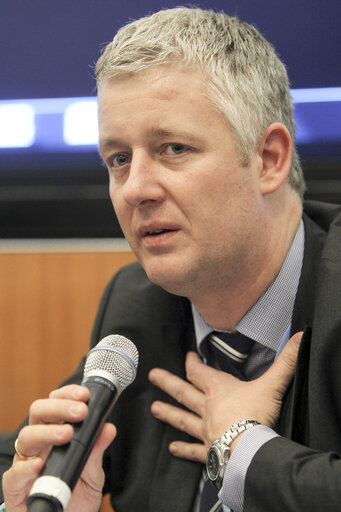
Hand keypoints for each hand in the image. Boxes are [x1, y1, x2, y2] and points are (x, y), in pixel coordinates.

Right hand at [2, 384, 115, 511]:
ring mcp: (25, 464)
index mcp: (55, 434)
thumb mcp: (93, 473)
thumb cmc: (75, 498)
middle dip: (59, 407)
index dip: (67, 394)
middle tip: (80, 411)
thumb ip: (97, 450)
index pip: (55, 403)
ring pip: (25, 437)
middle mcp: (39, 444)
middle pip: (38, 412)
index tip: (85, 394)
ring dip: (47, 432)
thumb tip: (108, 428)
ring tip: (67, 434)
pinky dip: (26, 467)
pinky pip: (14, 474)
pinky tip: (39, 464)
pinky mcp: (15, 488)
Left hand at [148, 332, 301, 462]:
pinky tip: (172, 448)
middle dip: (168, 382)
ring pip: (182, 419)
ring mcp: (205, 430)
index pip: (200, 371)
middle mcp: (207, 408)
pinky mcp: (209, 450)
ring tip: (154, 409)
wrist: (250, 448)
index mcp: (219, 390)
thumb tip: (300, 339)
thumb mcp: (272, 384)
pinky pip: (193, 450)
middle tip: (152, 376)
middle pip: (183, 392)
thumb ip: (285, 361)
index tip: (187, 355)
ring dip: (169, 413)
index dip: (192, 362)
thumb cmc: (257, 415)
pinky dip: (183, 449)